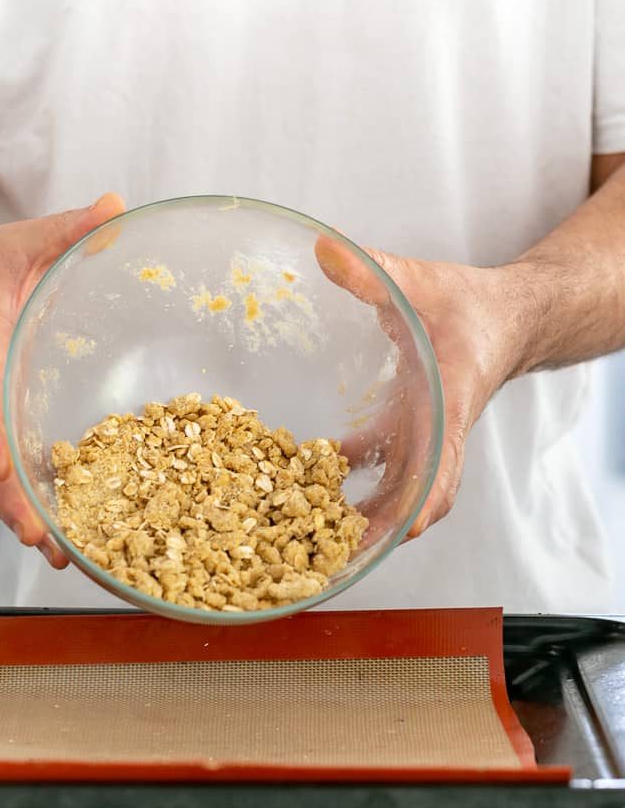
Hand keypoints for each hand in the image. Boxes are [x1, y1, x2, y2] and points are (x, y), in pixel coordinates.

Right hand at [0, 193, 125, 565]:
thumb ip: (66, 231)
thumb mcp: (15, 245)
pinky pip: (0, 472)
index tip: (12, 478)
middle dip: (14, 505)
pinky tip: (62, 532)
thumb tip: (119, 208)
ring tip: (64, 556)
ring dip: (22, 517)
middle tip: (48, 544)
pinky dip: (24, 504)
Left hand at [316, 237, 526, 537]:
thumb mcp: (421, 282)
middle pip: (416, 498)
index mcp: (450, 402)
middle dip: (381, 531)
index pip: (444, 463)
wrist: (501, 319)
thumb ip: (374, 271)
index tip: (402, 531)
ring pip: (395, 492)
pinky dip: (347, 481)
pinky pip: (377, 468)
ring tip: (316, 543)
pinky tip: (307, 483)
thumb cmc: (470, 307)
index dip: (424, 499)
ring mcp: (421, 438)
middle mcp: (437, 433)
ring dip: (362, 516)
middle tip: (337, 559)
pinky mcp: (405, 433)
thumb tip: (323, 248)